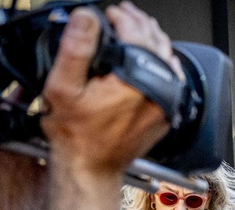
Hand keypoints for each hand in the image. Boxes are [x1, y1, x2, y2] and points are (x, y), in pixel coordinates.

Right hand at [40, 3, 174, 177]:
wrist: (91, 168)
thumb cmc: (76, 136)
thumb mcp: (63, 87)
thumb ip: (76, 48)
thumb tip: (87, 18)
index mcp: (135, 81)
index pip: (138, 33)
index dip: (123, 17)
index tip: (111, 12)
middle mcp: (157, 92)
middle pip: (157, 44)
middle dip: (140, 24)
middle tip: (125, 14)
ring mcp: (166, 105)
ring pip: (167, 60)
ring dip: (152, 41)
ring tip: (137, 29)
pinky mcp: (166, 114)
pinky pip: (172, 81)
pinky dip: (162, 63)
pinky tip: (151, 58)